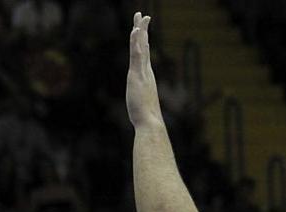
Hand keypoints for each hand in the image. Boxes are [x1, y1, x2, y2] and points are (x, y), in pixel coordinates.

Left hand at [126, 12, 162, 127]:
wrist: (150, 123)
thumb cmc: (146, 117)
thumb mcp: (141, 105)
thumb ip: (142, 102)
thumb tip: (143, 108)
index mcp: (146, 76)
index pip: (144, 55)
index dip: (143, 41)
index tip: (142, 30)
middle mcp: (146, 71)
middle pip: (144, 46)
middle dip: (143, 30)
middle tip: (142, 15)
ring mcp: (143, 72)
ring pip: (141, 47)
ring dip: (140, 30)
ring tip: (139, 17)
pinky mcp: (137, 75)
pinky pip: (137, 54)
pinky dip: (136, 42)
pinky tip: (135, 31)